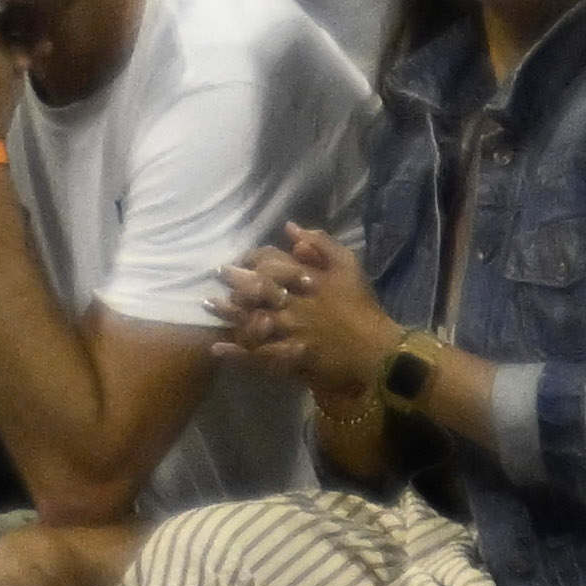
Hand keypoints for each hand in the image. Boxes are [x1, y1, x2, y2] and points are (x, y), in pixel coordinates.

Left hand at [221, 223, 395, 392]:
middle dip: (236, 280)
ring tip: (209, 303)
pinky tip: (217, 347)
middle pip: (257, 289)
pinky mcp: (290, 357)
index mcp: (311, 281)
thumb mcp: (350, 268)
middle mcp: (297, 304)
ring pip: (251, 320)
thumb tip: (292, 228)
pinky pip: (257, 354)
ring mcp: (292, 331)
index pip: (274, 263)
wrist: (376, 351)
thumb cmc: (362, 307)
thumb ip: (323, 245)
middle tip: (220, 273)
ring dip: (228, 313)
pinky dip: (236, 352)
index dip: (255, 258)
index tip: (243, 258)